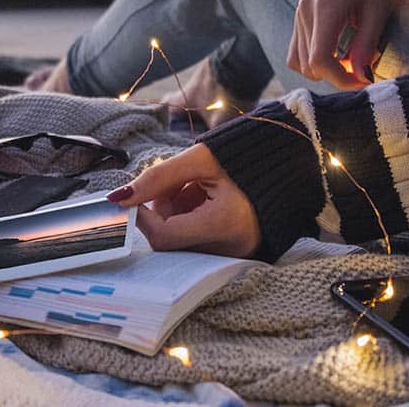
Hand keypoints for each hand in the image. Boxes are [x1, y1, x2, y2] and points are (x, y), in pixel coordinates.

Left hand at [107, 144, 260, 257]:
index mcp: (225, 223)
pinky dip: (189, 220)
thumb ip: (158, 178)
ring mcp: (235, 253)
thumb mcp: (199, 159)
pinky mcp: (235, 252)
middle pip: (171, 241)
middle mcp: (231, 248)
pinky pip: (196, 242)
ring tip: (193, 188)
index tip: (134, 196)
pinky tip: (202, 199)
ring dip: (175, 215)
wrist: (288, 162)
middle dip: (161, 213)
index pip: (164, 236)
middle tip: (175, 185)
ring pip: (181, 242)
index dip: (142, 217)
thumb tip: (119, 198)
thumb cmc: (244, 156)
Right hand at [287, 0, 408, 89]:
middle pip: (310, 65)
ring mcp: (298, 14)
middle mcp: (305, 10)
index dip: (341, 79)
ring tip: (350, 60)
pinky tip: (336, 54)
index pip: (321, 59)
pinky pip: (296, 53)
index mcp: (326, 6)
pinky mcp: (298, 17)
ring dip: (324, 70)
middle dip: (336, 75)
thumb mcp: (380, 11)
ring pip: (299, 63)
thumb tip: (361, 78)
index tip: (365, 82)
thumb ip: (366, 45)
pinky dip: (313, 61)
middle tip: (363, 69)